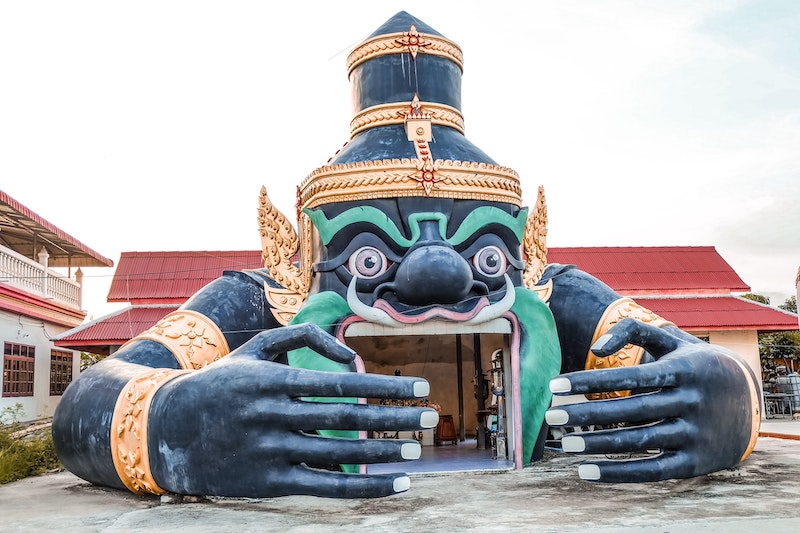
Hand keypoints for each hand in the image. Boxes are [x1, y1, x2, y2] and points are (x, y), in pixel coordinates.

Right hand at [148, 324, 437, 497]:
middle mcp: (273, 416)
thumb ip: (305, 337)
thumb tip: (352, 355)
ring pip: (339, 455)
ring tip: (416, 452)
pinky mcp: (267, 483)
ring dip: (383, 454)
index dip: (384, 386)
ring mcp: (270, 452)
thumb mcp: (256, 349)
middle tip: (430, 416)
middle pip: (347, 419)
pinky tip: (394, 484)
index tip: (419, 386)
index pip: (341, 383)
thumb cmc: (221, 383)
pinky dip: (363, 487)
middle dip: (394, 418)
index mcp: (274, 380)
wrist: (165, 430)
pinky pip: (324, 487)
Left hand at [545, 318, 758, 481]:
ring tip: (565, 444)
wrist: (751, 400)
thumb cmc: (696, 364)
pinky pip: (653, 470)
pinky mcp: (696, 463)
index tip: (554, 386)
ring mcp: (696, 434)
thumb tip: (595, 349)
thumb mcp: (673, 340)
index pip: (629, 376)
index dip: (589, 381)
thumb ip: (633, 331)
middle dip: (586, 414)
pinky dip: (619, 474)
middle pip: (630, 411)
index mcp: (684, 369)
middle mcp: (692, 402)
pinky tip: (587, 472)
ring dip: (598, 445)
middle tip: (551, 417)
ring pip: (639, 442)